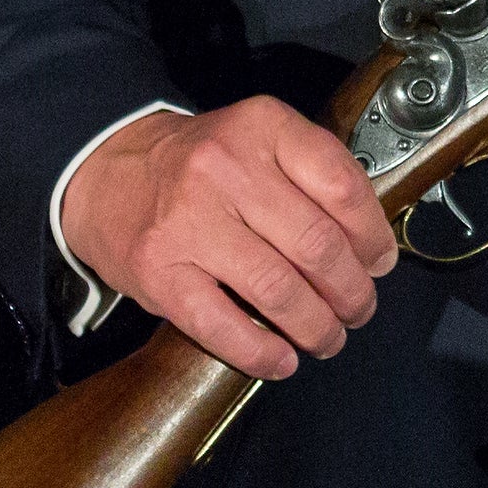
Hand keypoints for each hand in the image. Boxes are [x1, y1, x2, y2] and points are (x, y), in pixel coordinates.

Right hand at [62, 98, 392, 381]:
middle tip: (359, 309)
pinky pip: (222, 324)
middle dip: (352, 291)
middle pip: (316, 245)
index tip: (379, 261)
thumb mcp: (258, 141)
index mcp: (262, 128)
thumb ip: (311, 177)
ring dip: (317, 327)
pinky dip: (261, 352)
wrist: (107, 173)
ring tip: (328, 337)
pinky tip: (281, 359)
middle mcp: (226, 168)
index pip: (341, 184)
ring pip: (278, 290)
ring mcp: (189, 221)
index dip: (372, 235)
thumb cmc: (198, 165)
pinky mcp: (158, 270)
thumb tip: (369, 248)